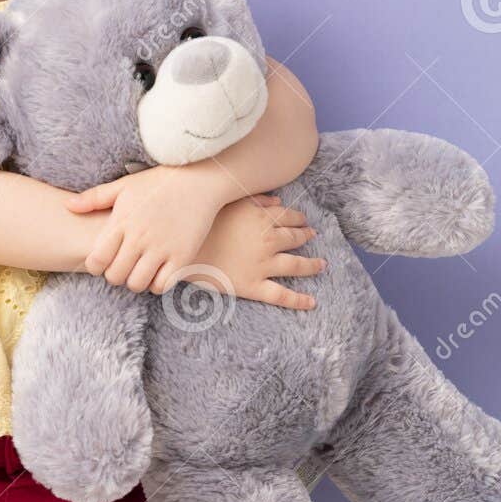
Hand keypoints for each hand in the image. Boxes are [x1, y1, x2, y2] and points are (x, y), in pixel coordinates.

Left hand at [68, 165, 226, 293]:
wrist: (199, 179)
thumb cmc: (158, 182)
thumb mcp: (123, 185)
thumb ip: (94, 198)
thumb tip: (67, 206)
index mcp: (121, 222)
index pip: (97, 259)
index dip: (96, 266)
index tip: (102, 262)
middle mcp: (140, 237)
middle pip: (116, 276)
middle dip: (115, 275)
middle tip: (121, 267)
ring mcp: (162, 248)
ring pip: (138, 284)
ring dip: (135, 282)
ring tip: (139, 271)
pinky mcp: (183, 256)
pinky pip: (163, 285)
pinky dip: (157, 284)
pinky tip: (158, 272)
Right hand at [186, 194, 323, 309]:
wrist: (180, 251)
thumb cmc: (199, 224)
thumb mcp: (227, 203)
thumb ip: (254, 199)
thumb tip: (276, 199)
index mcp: (261, 219)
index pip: (289, 217)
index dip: (298, 218)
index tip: (302, 220)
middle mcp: (268, 241)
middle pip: (295, 238)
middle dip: (305, 236)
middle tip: (310, 236)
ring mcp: (263, 265)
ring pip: (297, 265)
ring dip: (312, 265)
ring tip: (320, 265)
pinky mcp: (254, 286)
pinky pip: (281, 295)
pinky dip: (299, 300)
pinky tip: (312, 302)